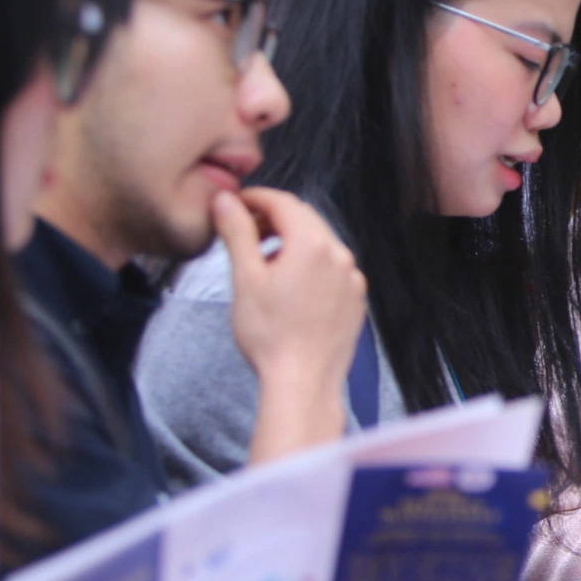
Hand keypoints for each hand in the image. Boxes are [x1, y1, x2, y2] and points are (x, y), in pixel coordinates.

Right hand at [216, 187, 366, 391]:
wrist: (302, 382)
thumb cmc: (269, 335)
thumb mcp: (245, 278)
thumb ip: (237, 232)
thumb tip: (224, 200)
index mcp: (313, 244)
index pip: (283, 203)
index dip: (256, 198)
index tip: (235, 205)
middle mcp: (340, 256)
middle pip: (305, 220)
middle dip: (273, 219)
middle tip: (244, 231)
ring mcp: (352, 278)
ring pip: (320, 245)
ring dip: (291, 243)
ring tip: (263, 263)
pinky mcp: (355, 299)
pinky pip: (332, 269)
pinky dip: (310, 266)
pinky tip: (289, 287)